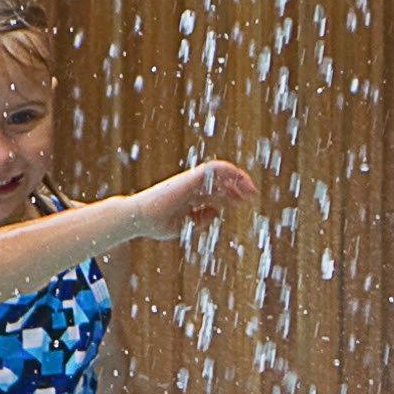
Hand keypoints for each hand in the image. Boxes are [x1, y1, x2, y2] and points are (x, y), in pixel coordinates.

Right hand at [143, 157, 260, 240]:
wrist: (140, 218)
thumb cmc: (157, 223)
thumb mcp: (184, 225)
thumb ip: (199, 218)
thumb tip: (216, 212)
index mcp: (191, 197)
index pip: (217, 192)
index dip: (232, 196)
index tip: (245, 202)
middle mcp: (193, 187)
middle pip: (221, 182)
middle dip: (239, 186)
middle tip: (253, 195)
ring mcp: (192, 181)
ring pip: (220, 173)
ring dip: (237, 178)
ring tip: (251, 188)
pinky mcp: (191, 178)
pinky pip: (213, 168)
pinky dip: (228, 170)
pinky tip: (239, 179)